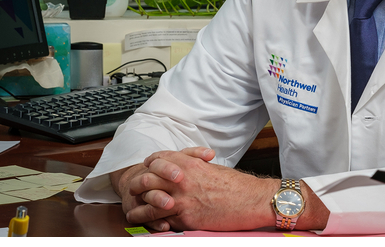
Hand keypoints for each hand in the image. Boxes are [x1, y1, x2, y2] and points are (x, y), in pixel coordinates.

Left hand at [112, 147, 278, 231]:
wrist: (252, 200)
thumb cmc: (236, 185)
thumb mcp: (212, 168)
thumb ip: (193, 166)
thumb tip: (181, 169)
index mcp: (189, 164)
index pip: (158, 159)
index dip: (149, 164)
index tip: (146, 169)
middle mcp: (182, 180)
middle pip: (148, 180)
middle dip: (137, 186)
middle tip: (134, 190)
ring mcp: (183, 200)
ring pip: (150, 205)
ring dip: (139, 209)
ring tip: (133, 214)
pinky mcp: (187, 219)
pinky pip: (164, 221)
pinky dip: (155, 223)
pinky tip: (150, 225)